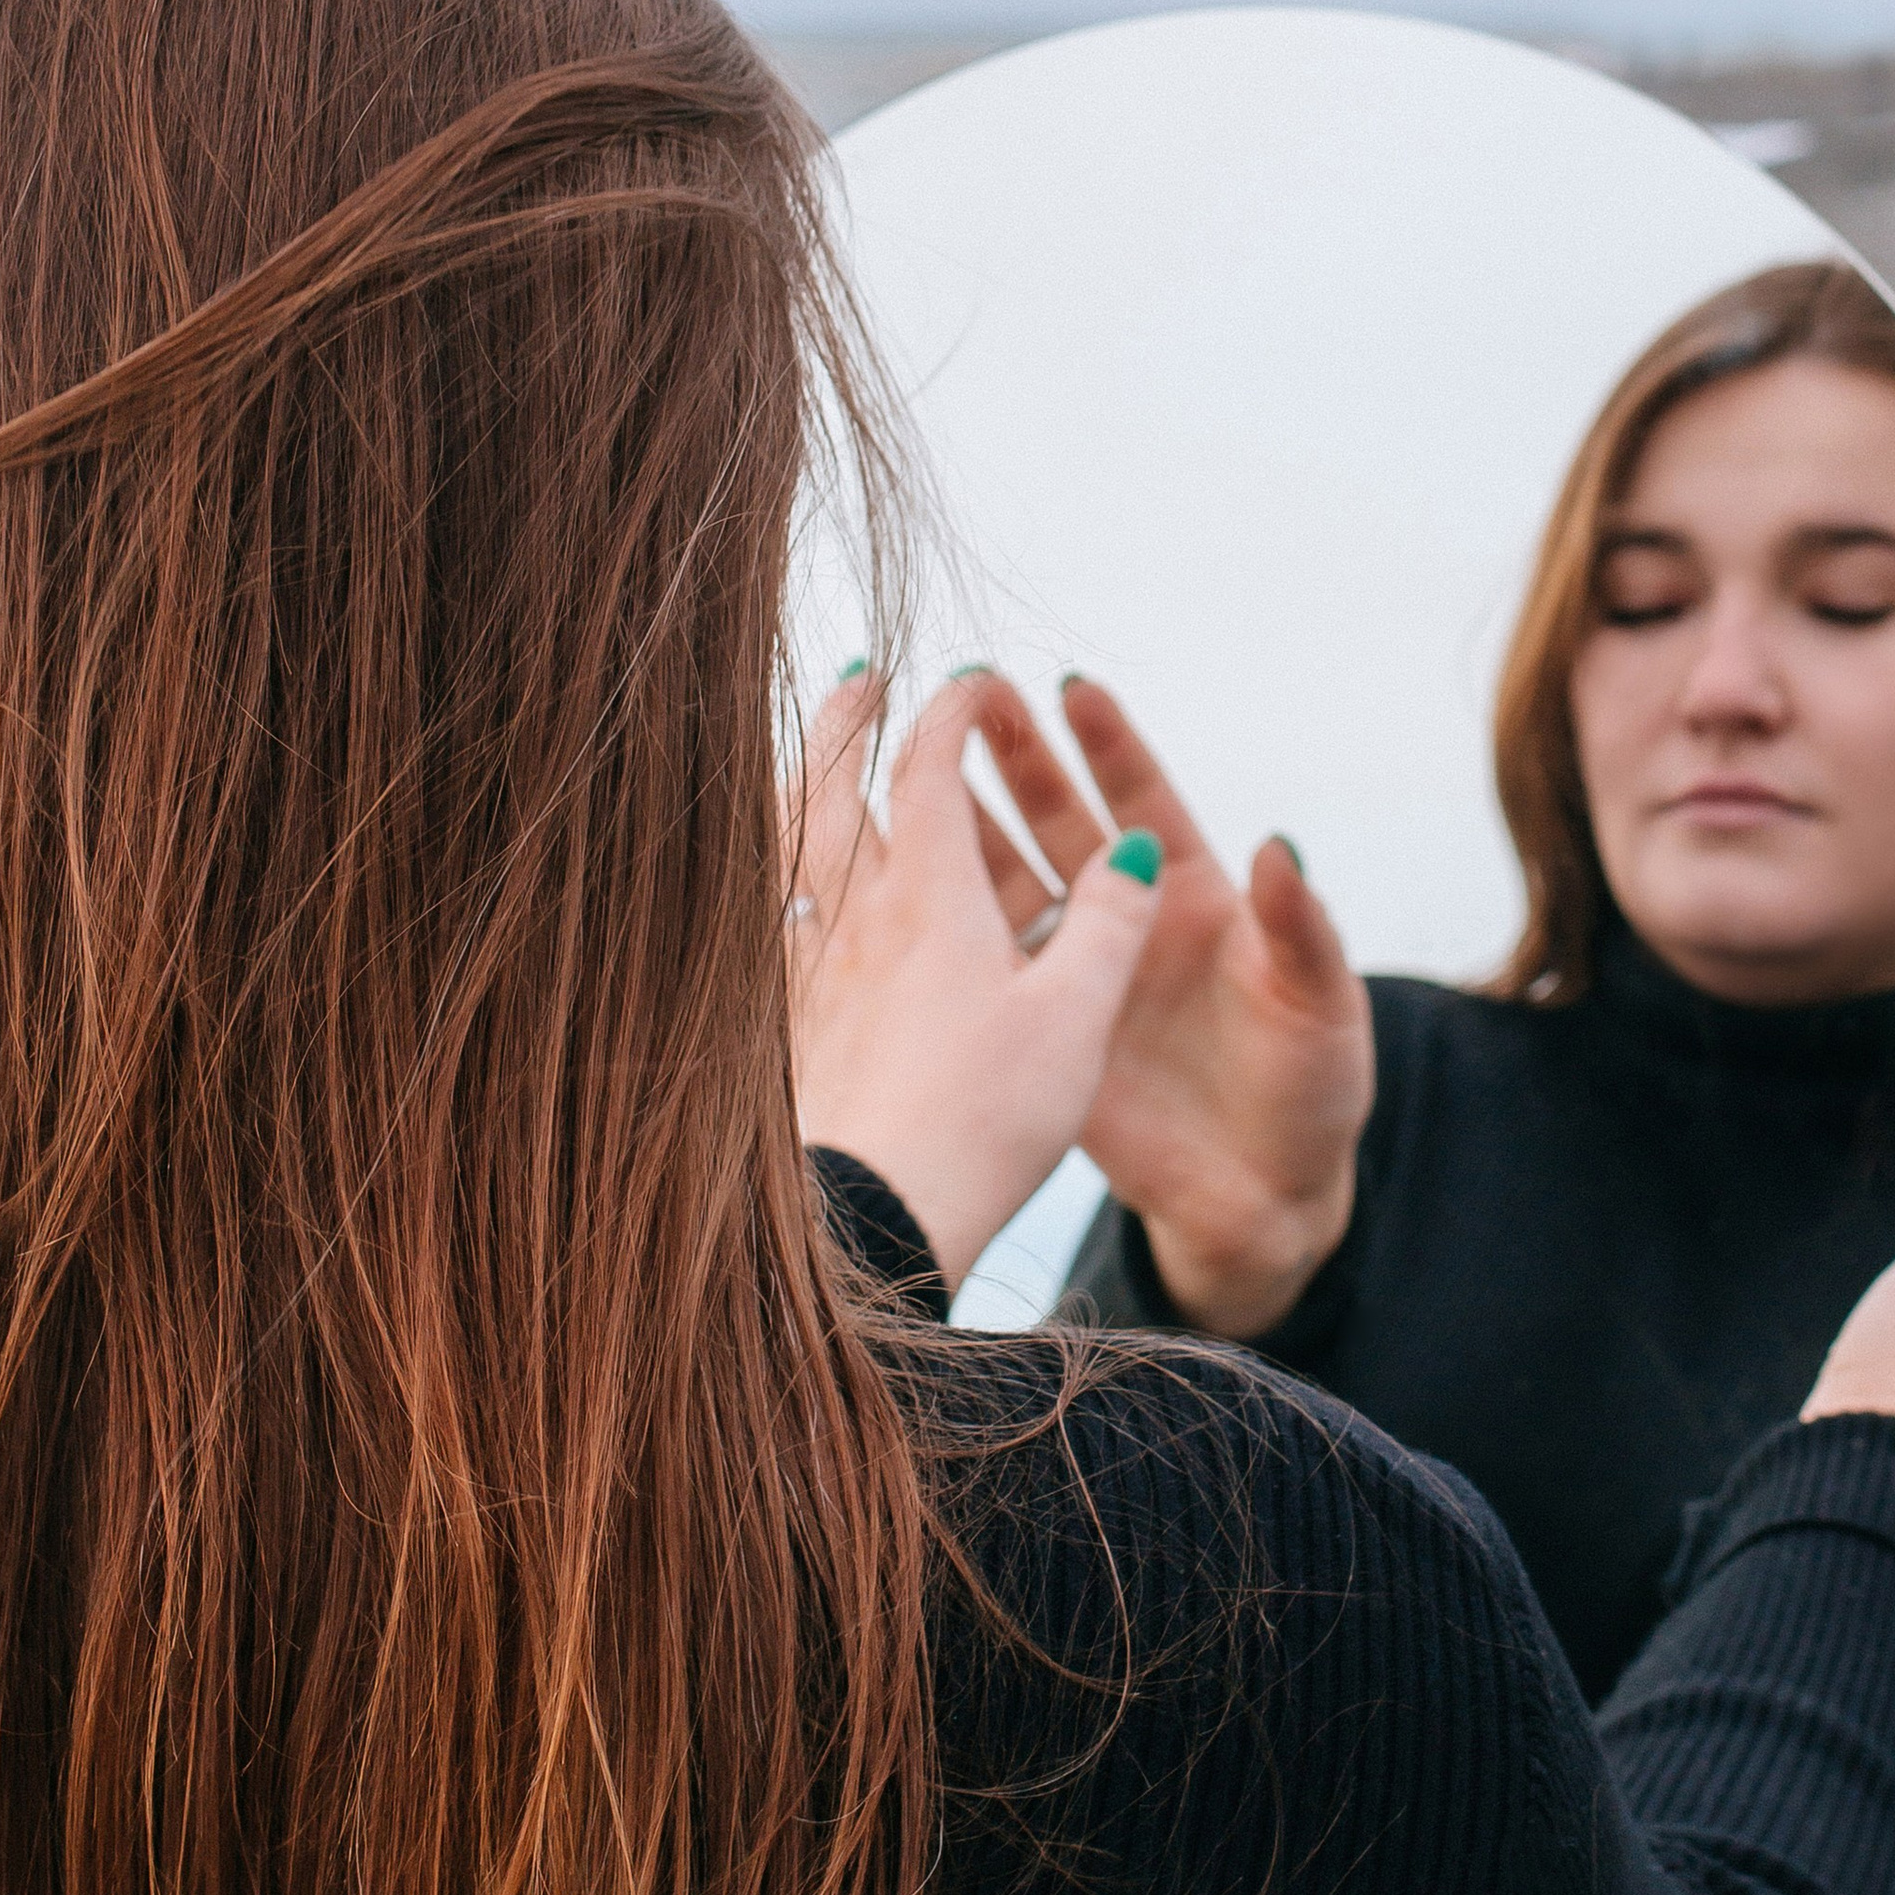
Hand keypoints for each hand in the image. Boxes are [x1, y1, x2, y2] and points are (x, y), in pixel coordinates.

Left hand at [789, 670, 1164, 1292]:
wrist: (873, 1219)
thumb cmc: (983, 1120)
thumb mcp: (1076, 1019)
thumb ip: (1108, 927)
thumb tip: (1131, 852)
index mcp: (931, 898)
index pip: (932, 766)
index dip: (954, 711)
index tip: (973, 682)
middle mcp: (856, 917)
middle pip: (832, 785)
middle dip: (847, 719)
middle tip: (861, 674)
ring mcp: (808, 971)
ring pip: (783, 847)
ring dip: (795, 783)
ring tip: (802, 757)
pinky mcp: (781, 1028)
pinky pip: (762, 925)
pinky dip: (766, 879)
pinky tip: (771, 894)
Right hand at [966, 674, 1372, 1340]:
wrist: (1266, 1200)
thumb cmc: (1313, 1093)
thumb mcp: (1320, 1003)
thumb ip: (1299, 927)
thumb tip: (1282, 844)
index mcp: (1197, 897)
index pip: (1145, 799)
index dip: (1108, 744)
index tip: (1070, 685)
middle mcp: (1130, 921)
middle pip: (1064, 819)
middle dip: (1020, 755)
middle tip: (969, 689)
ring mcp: (1080, 975)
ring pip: (1011, 881)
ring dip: (967, 823)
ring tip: (912, 766)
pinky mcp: (1044, 1033)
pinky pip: (985, 966)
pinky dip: (943, 922)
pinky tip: (894, 881)